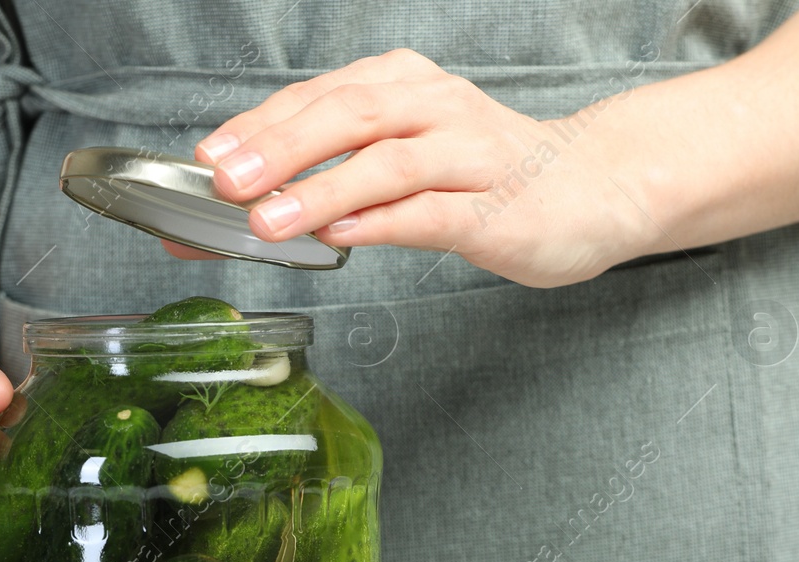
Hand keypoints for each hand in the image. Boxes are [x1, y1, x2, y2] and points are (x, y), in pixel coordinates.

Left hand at [177, 49, 656, 287]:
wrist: (595, 188)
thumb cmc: (484, 175)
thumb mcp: (401, 158)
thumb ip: (333, 174)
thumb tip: (245, 208)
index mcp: (402, 86)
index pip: (316, 99)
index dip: (255, 127)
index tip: (203, 159)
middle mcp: (433, 108)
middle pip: (346, 114)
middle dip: (277, 147)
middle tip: (223, 181)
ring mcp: (468, 156)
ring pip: (386, 162)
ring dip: (321, 188)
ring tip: (267, 220)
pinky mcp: (494, 209)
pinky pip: (431, 212)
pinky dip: (381, 223)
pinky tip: (341, 237)